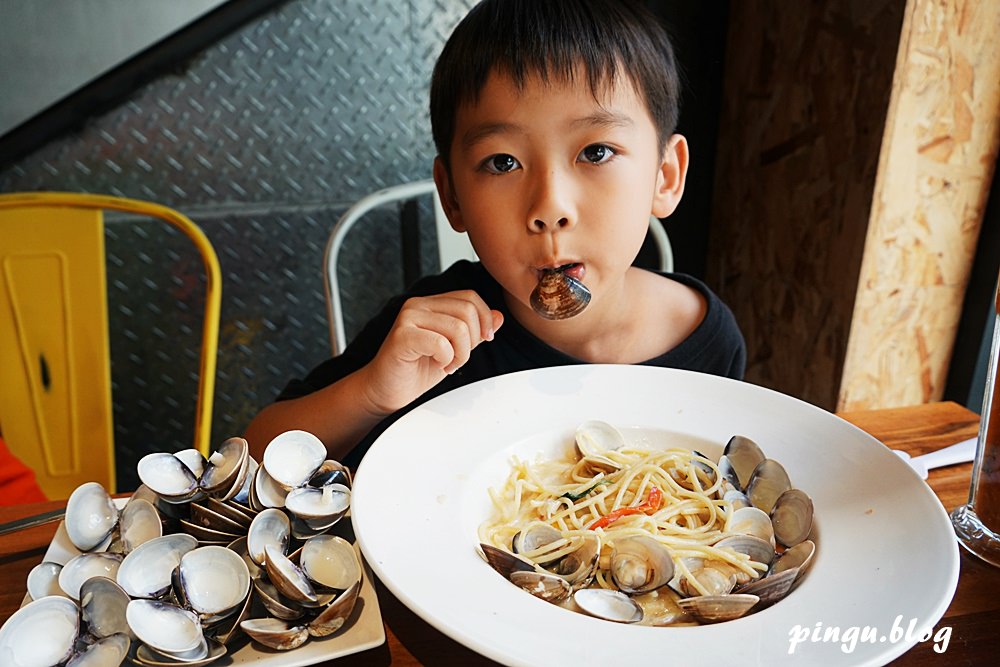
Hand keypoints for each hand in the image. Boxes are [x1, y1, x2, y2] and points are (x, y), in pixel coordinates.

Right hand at [360, 290, 503, 414]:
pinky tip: (437, 365)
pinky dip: (446, 359)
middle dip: (472, 341)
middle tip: (458, 360)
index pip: (470, 297)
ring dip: (460, 354)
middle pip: (467, 311)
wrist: (387, 391)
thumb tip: (498, 317)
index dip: (485, 319)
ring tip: (447, 364)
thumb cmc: (416, 370)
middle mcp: (418, 305)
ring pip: (458, 328)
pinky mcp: (401, 336)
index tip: (485, 340)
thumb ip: (474, 332)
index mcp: (430, 303)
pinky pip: (440, 343)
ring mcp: (408, 318)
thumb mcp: (455, 349)